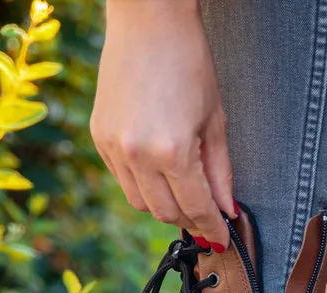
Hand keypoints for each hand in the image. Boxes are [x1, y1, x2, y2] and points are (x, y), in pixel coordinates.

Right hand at [90, 0, 233, 246]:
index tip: (221, 236)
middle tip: (207, 218)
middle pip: (165, 212)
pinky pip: (122, 179)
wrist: (148, 21)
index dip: (211, 226)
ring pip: (140, 202)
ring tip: (184, 196)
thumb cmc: (188, 62)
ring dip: (165, 207)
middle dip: (190, 220)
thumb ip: (219, 172)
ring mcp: (114, 147)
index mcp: (172, 152)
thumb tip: (225, 208)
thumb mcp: (214, 120)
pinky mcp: (100, 137)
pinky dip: (142, 185)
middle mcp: (138, 155)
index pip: (195, 207)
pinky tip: (160, 173)